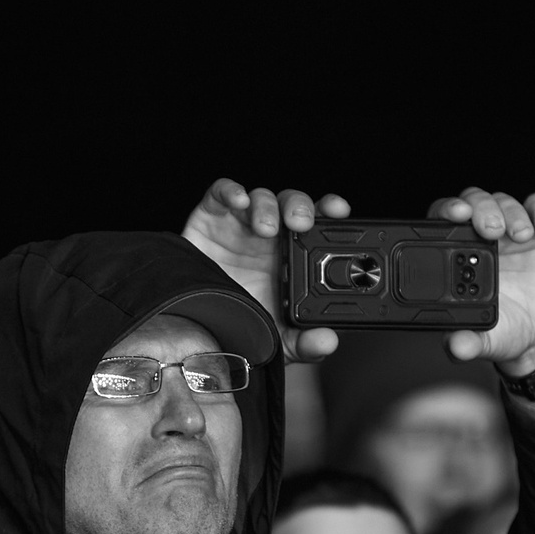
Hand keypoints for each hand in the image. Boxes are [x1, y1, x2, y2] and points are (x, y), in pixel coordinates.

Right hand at [180, 179, 351, 362]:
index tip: (339, 210)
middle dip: (300, 206)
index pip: (319, 224)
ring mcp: (241, 225)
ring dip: (266, 205)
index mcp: (294, 257)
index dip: (330, 211)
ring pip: (261, 198)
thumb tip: (328, 342)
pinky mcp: (211, 218)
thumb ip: (304, 343)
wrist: (195, 329)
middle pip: (293, 205)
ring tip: (265, 227)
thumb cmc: (240, 324)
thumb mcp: (276, 341)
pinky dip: (230, 190)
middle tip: (301, 223)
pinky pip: (221, 193)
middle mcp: (271, 237)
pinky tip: (239, 201)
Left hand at [426, 189, 534, 376]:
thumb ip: (466, 343)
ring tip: (521, 236)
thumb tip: (455, 347)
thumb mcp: (483, 342)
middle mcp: (480, 239)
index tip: (458, 214)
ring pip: (504, 201)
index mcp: (457, 256)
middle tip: (492, 230)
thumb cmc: (503, 332)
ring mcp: (508, 234)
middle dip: (482, 207)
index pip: (443, 220)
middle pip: (474, 201)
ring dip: (512, 212)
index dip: (447, 209)